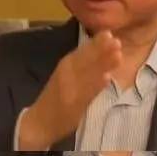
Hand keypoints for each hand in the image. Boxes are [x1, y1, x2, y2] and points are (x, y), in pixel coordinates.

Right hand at [18, 30, 121, 149]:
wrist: (38, 122)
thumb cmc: (54, 98)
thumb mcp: (65, 76)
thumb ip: (81, 65)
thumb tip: (100, 51)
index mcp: (65, 66)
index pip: (81, 53)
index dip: (95, 43)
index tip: (108, 33)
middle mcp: (66, 75)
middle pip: (85, 61)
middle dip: (100, 51)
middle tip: (116, 41)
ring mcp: (70, 90)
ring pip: (88, 75)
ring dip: (103, 65)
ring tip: (118, 55)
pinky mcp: (73, 105)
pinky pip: (87, 94)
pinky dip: (97, 86)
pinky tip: (107, 78)